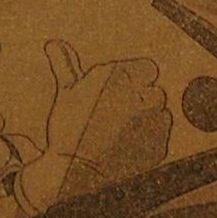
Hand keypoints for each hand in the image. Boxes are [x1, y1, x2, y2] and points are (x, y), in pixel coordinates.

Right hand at [18, 40, 165, 212]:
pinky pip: (163, 137)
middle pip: (155, 92)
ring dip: (148, 121)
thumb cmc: (69, 131)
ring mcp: (152, 123)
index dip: (137, 80)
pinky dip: (151, 141)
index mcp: (120, 79)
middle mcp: (140, 97)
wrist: (76, 174)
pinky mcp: (159, 146)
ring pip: (161, 114)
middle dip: (142, 102)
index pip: (148, 69)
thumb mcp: (66, 93)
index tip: (123, 93)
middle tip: (118, 117)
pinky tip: (129, 147)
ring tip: (122, 134)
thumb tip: (54, 43)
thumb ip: (65, 64)